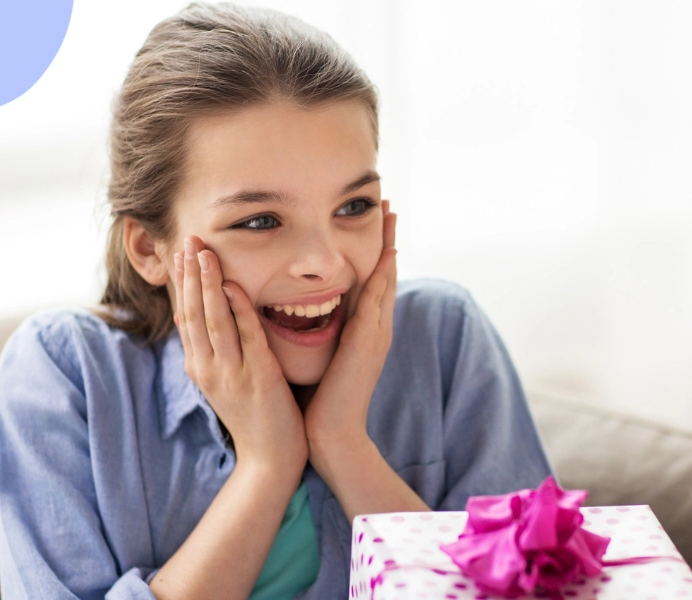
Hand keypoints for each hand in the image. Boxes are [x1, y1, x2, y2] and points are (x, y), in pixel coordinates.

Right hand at [172, 235, 307, 474]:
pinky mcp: (257, 378)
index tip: (179, 253)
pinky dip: (239, 311)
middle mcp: (208, 368)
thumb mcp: (225, 381)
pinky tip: (235, 287)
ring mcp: (230, 373)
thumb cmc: (254, 416)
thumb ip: (214, 350)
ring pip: (214, 320)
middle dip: (190, 274)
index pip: (186, 316)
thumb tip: (197, 317)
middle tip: (188, 240)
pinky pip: (246, 338)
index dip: (182, 283)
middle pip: (194, 312)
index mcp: (200, 366)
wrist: (270, 458)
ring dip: (208, 284)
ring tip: (204, 253)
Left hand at [302, 201, 397, 445]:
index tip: (374, 223)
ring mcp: (376, 333)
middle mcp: (375, 328)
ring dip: (389, 246)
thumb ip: (319, 332)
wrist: (331, 432)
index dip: (375, 252)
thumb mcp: (322, 355)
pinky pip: (378, 300)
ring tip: (392, 216)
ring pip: (385, 280)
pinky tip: (386, 253)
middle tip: (391, 205)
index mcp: (363, 330)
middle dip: (388, 238)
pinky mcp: (369, 342)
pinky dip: (383, 275)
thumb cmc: (320, 398)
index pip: (371, 282)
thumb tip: (299, 310)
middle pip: (385, 273)